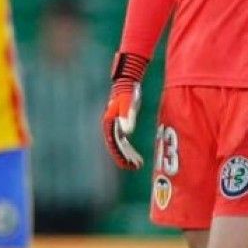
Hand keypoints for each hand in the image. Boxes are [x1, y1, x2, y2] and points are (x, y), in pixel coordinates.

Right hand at [101, 52, 148, 169]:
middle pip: (116, 146)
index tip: (128, 165)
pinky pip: (123, 141)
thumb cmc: (128, 91)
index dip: (120, 156)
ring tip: (137, 164)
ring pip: (120, 145)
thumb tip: (127, 132)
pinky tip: (135, 155)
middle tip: (135, 167)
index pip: (114, 144)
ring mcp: (115, 125)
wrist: (127, 81)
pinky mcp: (121, 123)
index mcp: (110, 123)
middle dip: (125, 158)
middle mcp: (110, 126)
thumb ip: (128, 116)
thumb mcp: (129, 103)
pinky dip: (128, 149)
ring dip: (127, 155)